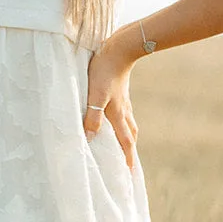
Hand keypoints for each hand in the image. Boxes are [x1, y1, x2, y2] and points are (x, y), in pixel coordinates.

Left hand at [83, 31, 139, 167]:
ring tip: (125, 146)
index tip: (130, 173)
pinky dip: (123, 123)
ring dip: (128, 137)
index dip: (127, 158)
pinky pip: (125, 114)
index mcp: (118, 114)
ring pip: (128, 124)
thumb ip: (93, 116)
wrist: (119, 48)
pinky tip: (117, 120)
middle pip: (130, 135)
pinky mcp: (121, 92)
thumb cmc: (104, 71)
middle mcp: (124, 110)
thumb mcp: (95, 94)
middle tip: (129, 165)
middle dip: (130, 151)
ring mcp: (124, 101)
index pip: (125, 142)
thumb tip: (91, 138)